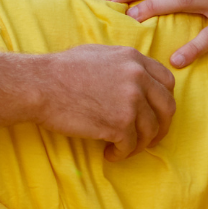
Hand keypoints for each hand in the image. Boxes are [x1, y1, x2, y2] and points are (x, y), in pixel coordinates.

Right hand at [36, 44, 175, 160]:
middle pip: (167, 108)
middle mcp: (138, 77)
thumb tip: (136, 79)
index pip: (167, 81)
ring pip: (150, 131)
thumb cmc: (61, 71)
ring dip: (139, 144)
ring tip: (122, 148)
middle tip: (148, 138)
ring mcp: (131, 101)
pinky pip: (131, 145)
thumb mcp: (99, 54)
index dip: (163, 100)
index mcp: (133, 59)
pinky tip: (109, 153)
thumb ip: (123, 64)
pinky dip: (121, 153)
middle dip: (160, 126)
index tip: (154, 112)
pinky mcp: (119, 124)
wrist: (40, 85)